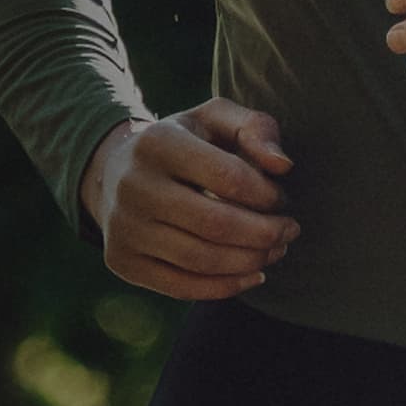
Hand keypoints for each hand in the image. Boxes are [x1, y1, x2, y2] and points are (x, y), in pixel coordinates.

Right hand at [81, 100, 299, 301]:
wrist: (116, 172)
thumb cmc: (184, 143)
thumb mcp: (216, 119)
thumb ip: (257, 128)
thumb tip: (282, 166)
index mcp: (157, 142)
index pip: (228, 176)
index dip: (267, 194)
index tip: (282, 199)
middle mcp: (132, 186)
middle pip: (215, 224)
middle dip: (265, 234)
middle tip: (290, 231)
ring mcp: (123, 228)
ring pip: (201, 260)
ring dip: (250, 262)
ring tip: (275, 251)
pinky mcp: (122, 261)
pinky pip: (182, 287)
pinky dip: (226, 287)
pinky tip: (252, 275)